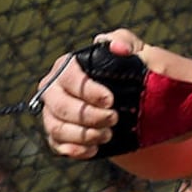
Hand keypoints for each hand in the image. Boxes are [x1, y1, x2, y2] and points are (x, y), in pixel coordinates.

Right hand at [39, 29, 191, 159]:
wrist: (138, 103)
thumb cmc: (133, 73)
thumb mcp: (136, 52)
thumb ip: (126, 41)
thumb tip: (118, 48)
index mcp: (68, 66)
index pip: (67, 77)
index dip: (86, 91)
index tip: (110, 100)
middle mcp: (54, 88)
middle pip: (59, 105)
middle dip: (87, 116)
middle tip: (114, 120)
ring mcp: (54, 112)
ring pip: (56, 127)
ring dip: (82, 135)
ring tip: (107, 135)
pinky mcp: (60, 134)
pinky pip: (57, 145)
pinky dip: (75, 150)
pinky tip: (94, 149)